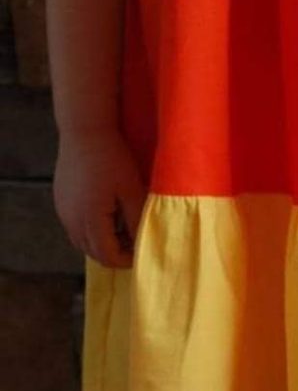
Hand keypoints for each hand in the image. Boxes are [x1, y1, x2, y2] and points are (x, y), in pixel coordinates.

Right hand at [53, 127, 147, 267]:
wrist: (85, 130)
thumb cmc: (113, 158)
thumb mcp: (132, 189)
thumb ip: (138, 219)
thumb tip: (143, 242)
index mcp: (90, 220)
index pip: (108, 256)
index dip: (127, 260)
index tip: (143, 250)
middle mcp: (71, 221)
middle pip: (93, 253)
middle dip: (116, 253)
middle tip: (136, 241)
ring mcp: (63, 212)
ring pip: (83, 242)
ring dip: (103, 242)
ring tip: (125, 227)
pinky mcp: (60, 202)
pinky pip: (75, 227)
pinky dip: (92, 229)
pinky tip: (108, 213)